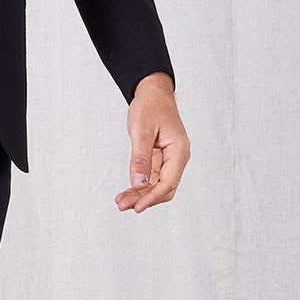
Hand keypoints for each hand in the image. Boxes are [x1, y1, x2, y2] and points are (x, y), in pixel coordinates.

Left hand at [115, 72, 189, 213]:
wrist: (152, 92)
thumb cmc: (150, 106)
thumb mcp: (142, 130)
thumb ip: (140, 158)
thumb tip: (138, 183)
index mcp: (179, 151)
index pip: (168, 182)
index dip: (152, 197)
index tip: (136, 207)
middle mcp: (177, 157)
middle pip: (163, 187)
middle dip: (144, 199)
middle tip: (122, 205)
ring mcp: (169, 159)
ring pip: (156, 184)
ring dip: (139, 194)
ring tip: (120, 201)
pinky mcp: (160, 158)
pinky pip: (151, 176)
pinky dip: (139, 184)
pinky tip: (126, 192)